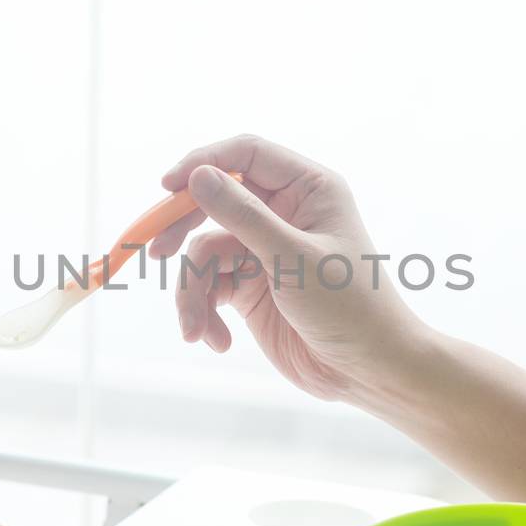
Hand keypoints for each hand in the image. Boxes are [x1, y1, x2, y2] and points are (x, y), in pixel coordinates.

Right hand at [154, 134, 426, 402]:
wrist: (368, 370)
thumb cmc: (350, 308)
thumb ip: (243, 216)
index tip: (168, 187)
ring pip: (204, 252)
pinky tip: (216, 341)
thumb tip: (198, 177)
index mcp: (308, 189)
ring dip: (193, 291)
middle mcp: (284, 211)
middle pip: (214, 200)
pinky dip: (204, 313)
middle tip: (156, 251)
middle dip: (183, 229)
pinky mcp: (251, 287)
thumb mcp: (293, 259)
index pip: (245, 155)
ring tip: (195, 328)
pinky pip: (209, 286)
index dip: (203, 163)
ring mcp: (264, 249)